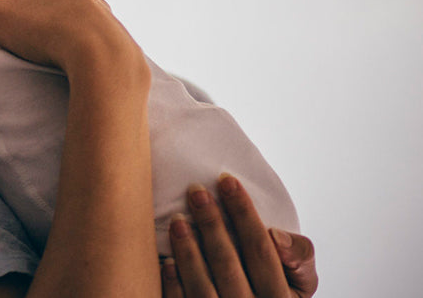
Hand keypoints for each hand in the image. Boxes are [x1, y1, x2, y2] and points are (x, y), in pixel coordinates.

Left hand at [160, 174, 317, 296]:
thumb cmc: (276, 289)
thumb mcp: (300, 279)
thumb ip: (299, 256)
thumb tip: (275, 234)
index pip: (262, 250)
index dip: (244, 214)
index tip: (227, 180)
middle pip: (228, 264)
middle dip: (211, 224)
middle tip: (196, 190)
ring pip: (203, 287)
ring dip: (188, 251)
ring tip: (178, 219)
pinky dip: (174, 283)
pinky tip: (166, 261)